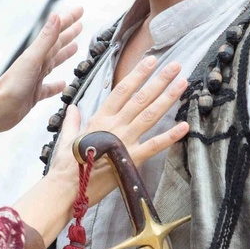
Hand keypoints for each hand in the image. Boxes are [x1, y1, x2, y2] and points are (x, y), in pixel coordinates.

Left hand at [0, 6, 83, 133]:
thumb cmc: (12, 84)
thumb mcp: (32, 58)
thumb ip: (45, 39)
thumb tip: (56, 16)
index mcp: (37, 53)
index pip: (57, 32)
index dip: (68, 20)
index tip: (80, 10)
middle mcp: (37, 63)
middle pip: (57, 44)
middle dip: (69, 33)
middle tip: (80, 25)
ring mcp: (36, 78)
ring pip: (54, 62)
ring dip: (65, 54)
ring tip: (75, 47)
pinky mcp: (34, 94)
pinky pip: (49, 88)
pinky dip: (57, 85)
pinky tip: (63, 84)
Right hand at [46, 56, 189, 206]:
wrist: (65, 188)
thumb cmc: (65, 165)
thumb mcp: (67, 138)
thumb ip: (72, 121)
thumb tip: (73, 108)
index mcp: (99, 118)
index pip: (122, 90)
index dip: (137, 74)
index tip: (151, 60)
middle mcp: (114, 125)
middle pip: (140, 98)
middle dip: (159, 80)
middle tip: (176, 66)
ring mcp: (123, 141)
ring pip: (149, 115)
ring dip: (167, 98)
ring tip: (182, 83)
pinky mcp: (130, 160)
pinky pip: (154, 146)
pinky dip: (170, 136)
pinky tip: (184, 126)